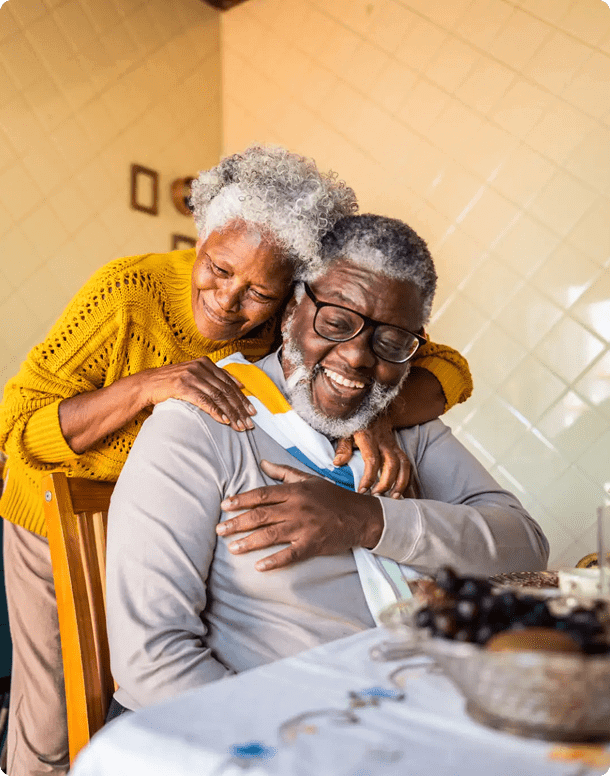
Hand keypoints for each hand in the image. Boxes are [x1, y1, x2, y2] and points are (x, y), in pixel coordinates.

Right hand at [139, 357, 254, 430]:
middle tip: (249, 422)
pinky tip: (224, 421)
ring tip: (239, 426)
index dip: (242, 398)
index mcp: (206, 363)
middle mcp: (200, 367)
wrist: (147, 384)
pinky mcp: (182, 386)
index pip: (230, 382)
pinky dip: (216, 412)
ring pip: (218, 397)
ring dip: (231, 413)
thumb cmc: (172, 382)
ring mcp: (191, 376)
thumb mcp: (195, 375)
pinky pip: (204, 400)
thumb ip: (215, 378)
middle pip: (226, 390)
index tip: (252, 411)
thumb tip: (240, 385)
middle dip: (240, 408)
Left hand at [217, 460, 383, 570]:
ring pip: (271, 535)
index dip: (241, 500)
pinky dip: (274, 561)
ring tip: (232, 547)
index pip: (262, 495)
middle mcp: (297, 508)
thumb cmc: (332, 496)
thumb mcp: (308, 479)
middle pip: (261, 515)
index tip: (224, 506)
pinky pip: (290, 554)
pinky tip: (259, 566)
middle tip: (219, 530)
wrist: (360, 516)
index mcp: (294, 491)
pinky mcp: (312, 544)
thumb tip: (262, 463)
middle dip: (237, 523)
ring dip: (249, 542)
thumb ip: (284, 472)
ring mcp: (304, 527)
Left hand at [333, 415, 410, 497]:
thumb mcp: (345, 432)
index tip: (362, 490)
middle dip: (386, 482)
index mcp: (369, 439)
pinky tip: (403, 491)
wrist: (370, 406)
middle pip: (391, 464)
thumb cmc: (355, 422)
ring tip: (394, 497)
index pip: (372, 460)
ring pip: (404, 464)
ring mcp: (393, 445)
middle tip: (377, 495)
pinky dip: (407, 478)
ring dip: (401, 482)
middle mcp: (384, 442)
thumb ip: (343, 448)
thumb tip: (338, 463)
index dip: (369, 477)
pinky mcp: (397, 448)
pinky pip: (407, 463)